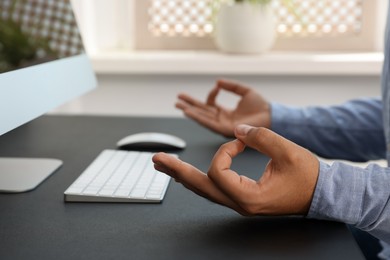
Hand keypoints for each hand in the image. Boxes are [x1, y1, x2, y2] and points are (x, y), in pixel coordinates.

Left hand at [152, 125, 318, 215]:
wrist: (321, 194)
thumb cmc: (308, 177)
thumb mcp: (287, 152)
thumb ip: (260, 137)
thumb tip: (237, 130)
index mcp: (248, 197)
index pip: (218, 171)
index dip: (225, 150)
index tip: (242, 140)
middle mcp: (239, 204)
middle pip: (199, 186)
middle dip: (176, 170)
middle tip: (156, 158)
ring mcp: (238, 203)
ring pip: (203, 189)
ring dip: (183, 174)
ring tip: (164, 164)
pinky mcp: (241, 197)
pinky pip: (213, 188)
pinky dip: (197, 178)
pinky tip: (187, 173)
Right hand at [176, 79, 270, 137]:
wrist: (271, 116)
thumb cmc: (261, 106)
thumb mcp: (244, 91)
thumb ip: (231, 86)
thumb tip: (217, 82)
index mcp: (227, 113)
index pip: (211, 105)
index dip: (210, 96)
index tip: (216, 87)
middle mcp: (222, 120)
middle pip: (202, 112)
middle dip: (189, 105)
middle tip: (177, 100)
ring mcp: (222, 125)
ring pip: (202, 117)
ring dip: (190, 111)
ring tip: (179, 105)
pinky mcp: (224, 129)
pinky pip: (208, 122)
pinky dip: (198, 117)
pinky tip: (189, 112)